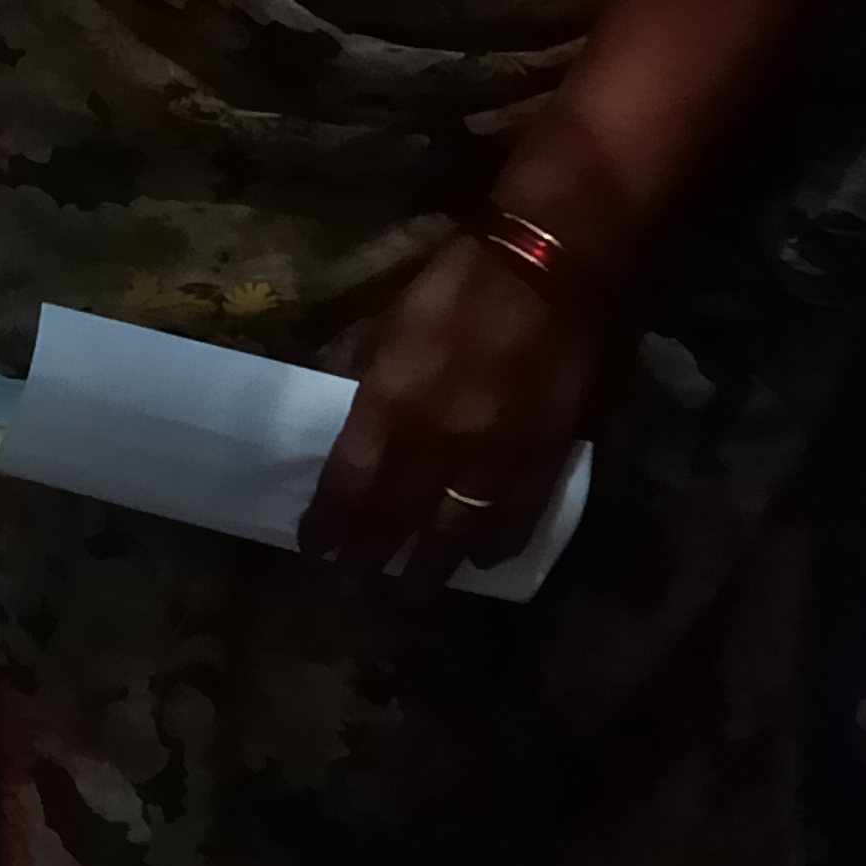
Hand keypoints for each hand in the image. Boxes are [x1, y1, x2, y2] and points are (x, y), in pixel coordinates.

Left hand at [296, 233, 603, 585]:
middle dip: (372, 558)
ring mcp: (498, 456)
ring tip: (412, 595)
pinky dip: (497, 544)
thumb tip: (341, 407)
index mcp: (391, 405)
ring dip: (433, 568)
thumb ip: (363, 373)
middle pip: (399, 517)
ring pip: (458, 531)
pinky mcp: (549, 457)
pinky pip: (519, 517)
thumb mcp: (387, 322)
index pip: (350, 483)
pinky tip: (482, 562)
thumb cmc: (457, 284)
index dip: (330, 523)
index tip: (313, 550)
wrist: (551, 270)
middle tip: (353, 592)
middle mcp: (440, 443)